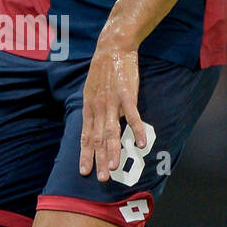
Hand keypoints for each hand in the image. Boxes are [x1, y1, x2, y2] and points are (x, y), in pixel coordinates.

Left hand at [79, 39, 146, 181]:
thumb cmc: (103, 70)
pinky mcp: (127, 95)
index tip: (84, 171)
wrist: (113, 48)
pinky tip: (141, 144)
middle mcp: (98, 108)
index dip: (85, 154)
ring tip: (115, 167)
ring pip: (112, 131)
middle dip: (99, 160)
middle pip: (98, 138)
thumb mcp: (90, 90)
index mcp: (89, 108)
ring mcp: (112, 102)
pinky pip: (133, 116)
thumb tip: (92, 125)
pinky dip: (137, 131)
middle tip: (102, 178)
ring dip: (113, 151)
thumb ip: (93, 109)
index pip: (86, 136)